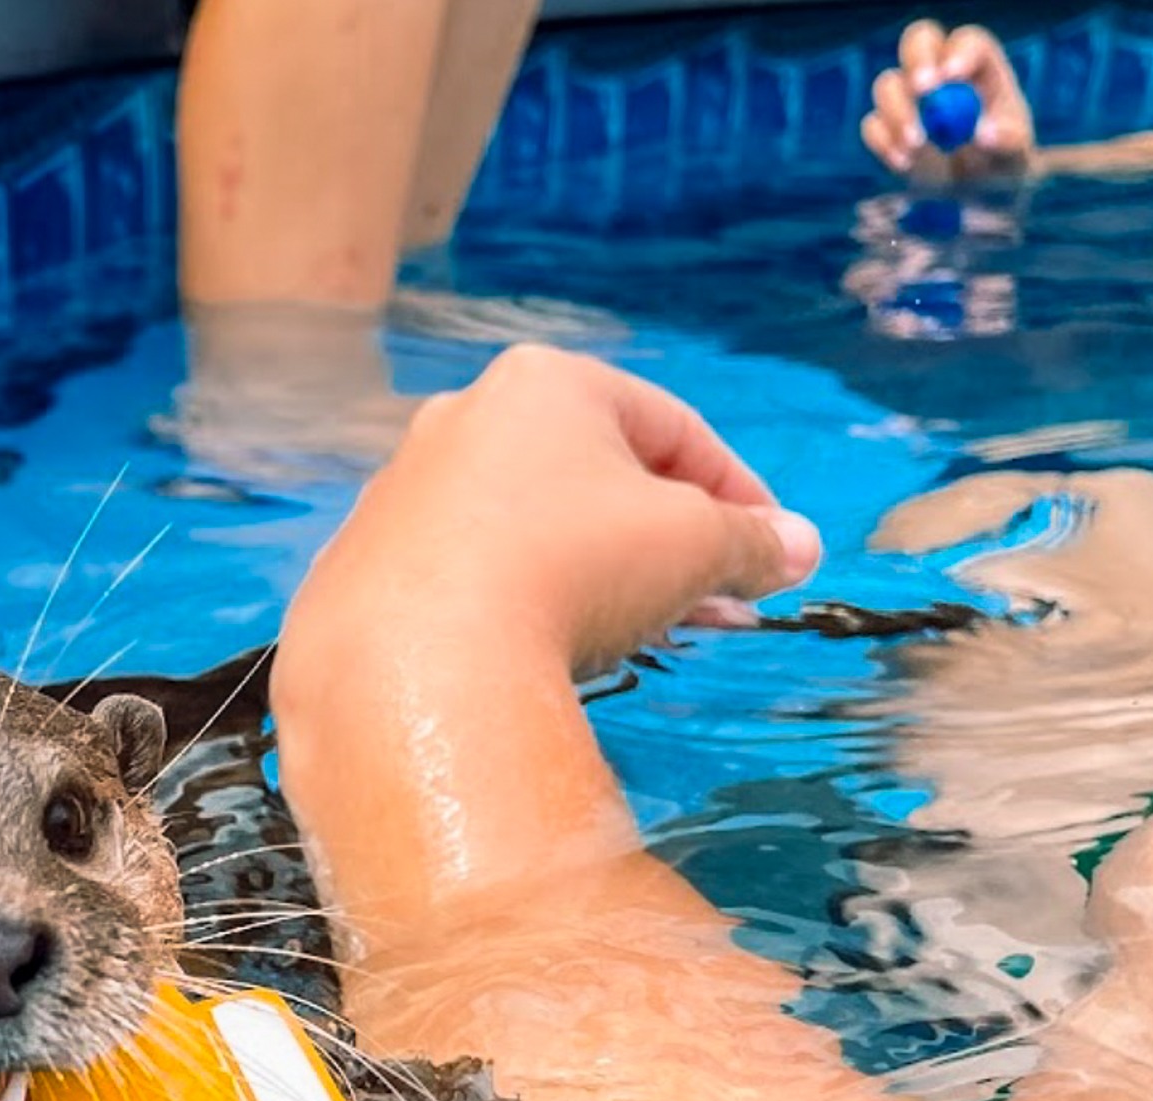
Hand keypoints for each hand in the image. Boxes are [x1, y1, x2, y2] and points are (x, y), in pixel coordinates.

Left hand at [292, 344, 817, 684]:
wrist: (418, 665)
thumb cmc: (573, 570)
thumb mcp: (692, 549)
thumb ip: (750, 542)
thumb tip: (796, 547)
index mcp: (543, 383)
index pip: (669, 428)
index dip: (736, 492)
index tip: (772, 550)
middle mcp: (458, 422)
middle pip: (591, 482)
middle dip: (665, 546)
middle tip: (717, 605)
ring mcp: (397, 499)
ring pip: (523, 534)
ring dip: (591, 579)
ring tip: (638, 638)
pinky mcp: (357, 575)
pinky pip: (461, 585)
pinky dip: (513, 612)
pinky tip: (544, 659)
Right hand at [862, 20, 1035, 178]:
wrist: (974, 192)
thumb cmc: (1002, 164)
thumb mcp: (1017, 157)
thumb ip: (1006, 143)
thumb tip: (982, 133)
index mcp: (978, 63)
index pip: (965, 43)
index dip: (957, 53)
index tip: (951, 77)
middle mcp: (939, 70)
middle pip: (920, 41)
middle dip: (918, 61)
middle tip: (923, 91)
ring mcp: (908, 97)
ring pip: (888, 85)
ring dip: (898, 113)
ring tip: (917, 145)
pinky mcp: (885, 128)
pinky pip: (872, 126)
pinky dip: (884, 144)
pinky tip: (904, 164)